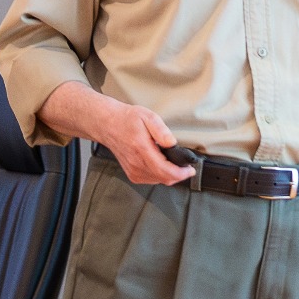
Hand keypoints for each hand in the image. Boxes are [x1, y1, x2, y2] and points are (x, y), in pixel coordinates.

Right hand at [37, 82, 194, 185]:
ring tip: (177, 166)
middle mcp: (136, 163)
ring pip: (157, 181)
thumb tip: (172, 143)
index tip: (190, 170)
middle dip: (179, 175)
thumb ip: (162, 131)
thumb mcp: (148, 117)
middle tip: (187, 167)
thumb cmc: (127, 119)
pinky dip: (160, 176)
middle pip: (163, 179)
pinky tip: (164, 167)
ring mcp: (133, 170)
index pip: (165, 171)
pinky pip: (150, 180)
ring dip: (170, 176)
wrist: (107, 124)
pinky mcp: (131, 173)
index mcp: (142, 150)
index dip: (181, 173)